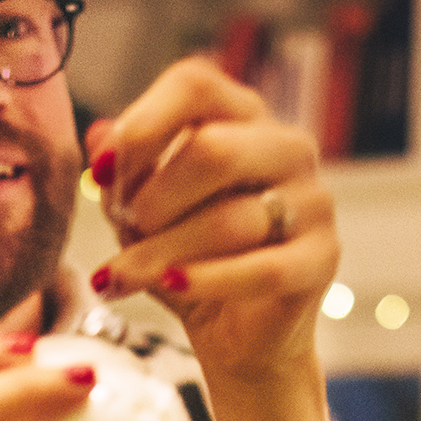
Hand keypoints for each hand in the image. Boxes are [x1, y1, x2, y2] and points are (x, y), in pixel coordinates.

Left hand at [84, 56, 337, 386]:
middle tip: (124, 229)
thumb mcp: (140, 211)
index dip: (140, 125)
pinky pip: (262, 268)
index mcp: (243, 117)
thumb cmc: (187, 257)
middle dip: (152, 198)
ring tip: (123, 274)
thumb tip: (98, 133)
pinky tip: (168, 285)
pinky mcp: (323, 259)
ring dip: (161, 250)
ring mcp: (313, 201)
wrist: (238, 335)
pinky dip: (205, 279)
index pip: (195, 85)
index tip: (102, 172)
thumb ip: (122, 172)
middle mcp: (287, 147)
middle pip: (212, 148)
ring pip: (229, 219)